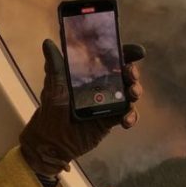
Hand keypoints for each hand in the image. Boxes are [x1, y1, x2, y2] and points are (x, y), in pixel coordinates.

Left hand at [19, 39, 144, 177]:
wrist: (51, 143)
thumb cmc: (50, 112)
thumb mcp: (53, 88)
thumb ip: (55, 68)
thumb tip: (47, 43)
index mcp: (90, 75)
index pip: (111, 60)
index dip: (126, 53)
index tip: (138, 51)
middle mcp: (102, 87)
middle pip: (125, 75)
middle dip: (133, 73)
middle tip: (131, 75)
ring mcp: (108, 104)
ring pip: (129, 94)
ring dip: (135, 91)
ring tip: (132, 95)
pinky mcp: (111, 120)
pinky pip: (127, 115)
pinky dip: (131, 116)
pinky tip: (126, 121)